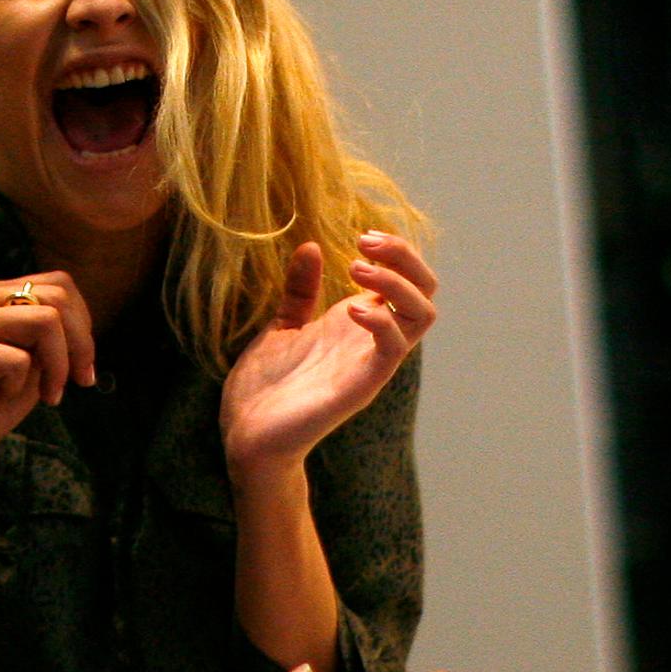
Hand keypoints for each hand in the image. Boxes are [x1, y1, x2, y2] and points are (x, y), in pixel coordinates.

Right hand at [0, 274, 97, 483]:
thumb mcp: (34, 357)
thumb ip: (54, 331)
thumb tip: (85, 322)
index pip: (58, 284)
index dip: (83, 325)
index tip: (82, 366)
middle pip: (56, 297)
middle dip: (80, 345)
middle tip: (79, 381)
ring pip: (45, 321)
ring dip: (57, 365)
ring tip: (47, 393)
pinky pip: (18, 359)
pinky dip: (20, 384)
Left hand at [221, 234, 436, 479]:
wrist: (246, 435)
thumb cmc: (266, 386)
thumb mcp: (283, 325)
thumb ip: (301, 290)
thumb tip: (312, 246)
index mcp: (358, 324)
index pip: (406, 281)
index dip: (396, 252)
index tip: (362, 236)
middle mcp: (372, 341)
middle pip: (425, 292)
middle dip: (405, 258)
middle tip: (364, 243)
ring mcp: (371, 363)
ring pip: (421, 315)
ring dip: (396, 282)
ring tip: (355, 268)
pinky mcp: (361, 386)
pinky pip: (394, 349)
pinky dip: (380, 320)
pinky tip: (349, 308)